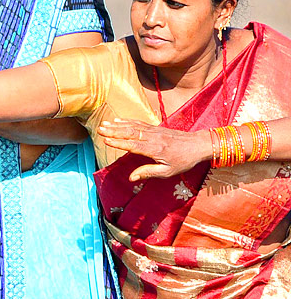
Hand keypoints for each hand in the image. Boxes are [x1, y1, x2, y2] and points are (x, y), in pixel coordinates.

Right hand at [97, 119, 212, 180]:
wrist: (198, 145)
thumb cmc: (184, 160)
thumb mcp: (168, 171)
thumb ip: (148, 173)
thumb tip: (131, 177)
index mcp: (155, 149)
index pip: (133, 145)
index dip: (119, 143)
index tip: (106, 140)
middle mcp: (153, 138)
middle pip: (131, 133)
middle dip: (114, 131)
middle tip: (100, 129)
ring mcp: (154, 131)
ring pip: (133, 126)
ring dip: (117, 125)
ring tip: (104, 124)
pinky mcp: (156, 128)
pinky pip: (139, 123)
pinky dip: (127, 121)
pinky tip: (118, 120)